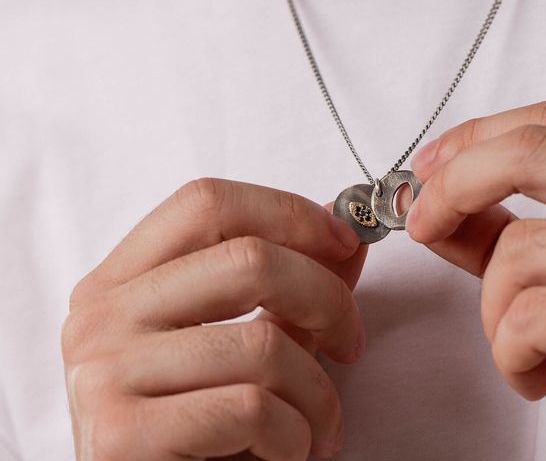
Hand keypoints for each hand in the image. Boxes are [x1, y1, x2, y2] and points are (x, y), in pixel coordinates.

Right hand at [61, 178, 366, 460]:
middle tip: (351, 339)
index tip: (342, 239)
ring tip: (320, 424)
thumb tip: (346, 232)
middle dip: (326, 297)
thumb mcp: (249, 342)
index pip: (207, 202)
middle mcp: (100, 316)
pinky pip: (250, 409)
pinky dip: (294, 436)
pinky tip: (287, 451)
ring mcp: (103, 374)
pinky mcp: (121, 438)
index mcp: (122, 279)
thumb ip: (294, 284)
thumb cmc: (204, 430)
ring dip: (318, 392)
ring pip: (261, 344)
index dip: (287, 211)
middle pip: (246, 259)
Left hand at [406, 101, 545, 460]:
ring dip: (493, 310)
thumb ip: (503, 227)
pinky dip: (510, 355)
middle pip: (530, 152)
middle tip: (421, 222)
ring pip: (517, 250)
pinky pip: (525, 317)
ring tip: (521, 346)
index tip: (431, 166)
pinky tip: (538, 374)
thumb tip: (428, 198)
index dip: (478, 138)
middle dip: (454, 186)